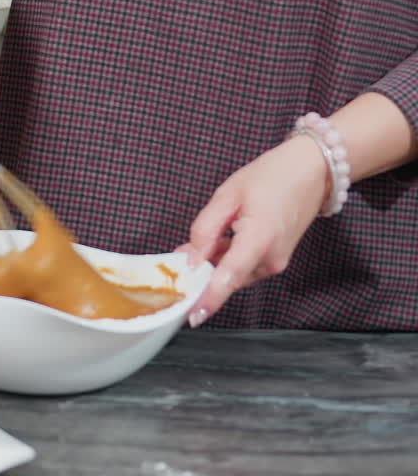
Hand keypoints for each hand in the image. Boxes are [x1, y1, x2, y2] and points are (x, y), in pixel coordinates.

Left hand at [186, 135, 328, 326]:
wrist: (310, 172)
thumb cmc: (271, 177)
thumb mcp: (228, 194)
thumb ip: (206, 228)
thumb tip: (191, 259)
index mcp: (259, 240)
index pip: (229, 277)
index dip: (209, 298)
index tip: (192, 316)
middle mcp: (270, 260)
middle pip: (227, 277)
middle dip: (202, 271)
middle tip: (178, 255)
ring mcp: (276, 263)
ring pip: (234, 274)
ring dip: (214, 264)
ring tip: (198, 241)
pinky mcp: (276, 261)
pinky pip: (245, 267)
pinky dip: (228, 259)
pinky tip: (218, 242)